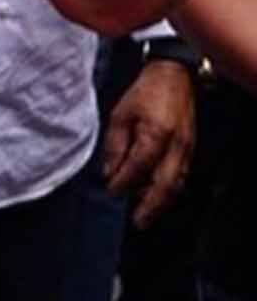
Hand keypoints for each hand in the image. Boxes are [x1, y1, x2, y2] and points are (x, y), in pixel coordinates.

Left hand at [103, 56, 197, 226]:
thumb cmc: (144, 93)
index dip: (123, 182)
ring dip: (161, 202)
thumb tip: (109, 173)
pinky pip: (181, 176)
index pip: (139, 167)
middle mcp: (176, 146)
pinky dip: (169, 190)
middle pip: (165, 185)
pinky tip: (156, 196)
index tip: (110, 191)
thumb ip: (115, 145)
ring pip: (176, 184)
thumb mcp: (120, 114)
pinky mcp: (191, 149)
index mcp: (156, 134)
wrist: (174, 77)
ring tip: (145, 216)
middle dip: (150, 207)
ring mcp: (187, 149)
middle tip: (137, 223)